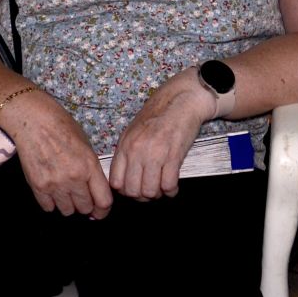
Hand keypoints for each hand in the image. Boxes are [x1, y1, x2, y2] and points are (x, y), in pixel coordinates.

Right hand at [4, 91, 112, 218]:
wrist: (34, 121)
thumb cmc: (62, 128)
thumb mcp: (86, 146)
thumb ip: (92, 170)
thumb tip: (95, 192)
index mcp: (90, 166)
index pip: (103, 201)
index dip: (104, 210)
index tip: (100, 211)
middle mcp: (74, 178)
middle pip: (85, 209)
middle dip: (86, 206)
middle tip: (81, 198)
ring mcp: (55, 184)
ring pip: (67, 211)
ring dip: (68, 205)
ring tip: (65, 192)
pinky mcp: (38, 186)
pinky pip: (48, 207)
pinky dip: (51, 202)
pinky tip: (52, 190)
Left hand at [109, 73, 215, 200]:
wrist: (181, 100)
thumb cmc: (158, 115)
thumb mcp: (133, 131)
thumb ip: (127, 153)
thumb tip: (124, 177)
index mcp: (125, 145)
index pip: (116, 182)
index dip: (125, 190)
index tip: (134, 188)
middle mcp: (137, 151)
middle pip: (133, 191)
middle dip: (142, 196)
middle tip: (150, 191)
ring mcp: (155, 154)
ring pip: (150, 191)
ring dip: (157, 194)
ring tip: (162, 188)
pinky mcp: (173, 156)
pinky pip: (169, 185)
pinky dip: (171, 190)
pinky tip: (172, 186)